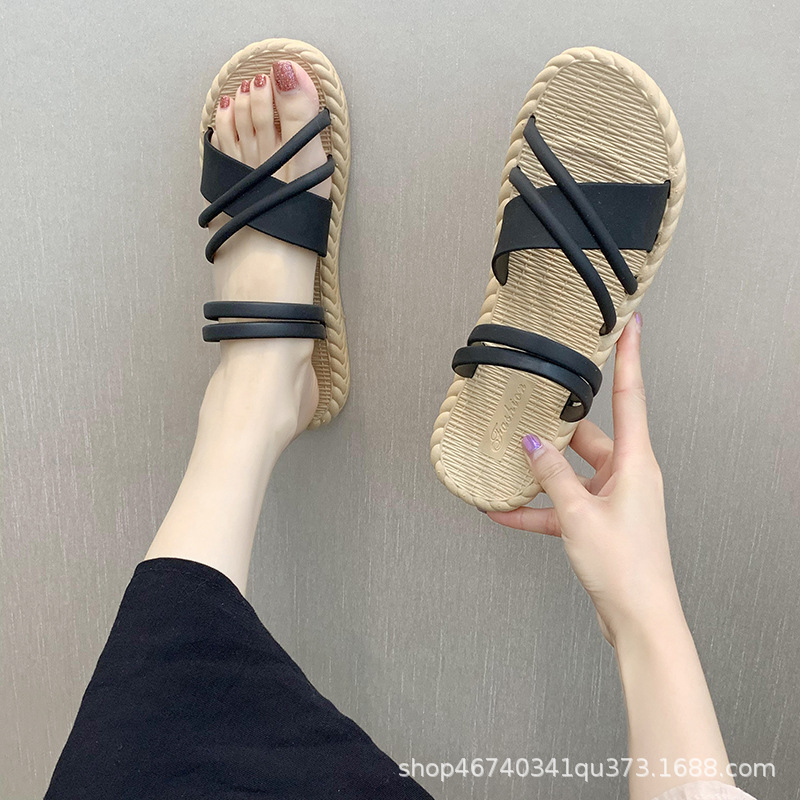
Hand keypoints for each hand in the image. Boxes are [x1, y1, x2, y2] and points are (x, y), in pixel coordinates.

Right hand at [487, 314, 684, 644]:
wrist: (639, 620)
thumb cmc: (625, 567)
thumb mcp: (578, 515)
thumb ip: (551, 475)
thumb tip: (531, 443)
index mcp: (635, 462)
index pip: (631, 396)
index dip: (630, 357)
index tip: (630, 325)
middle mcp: (628, 474)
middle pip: (588, 436)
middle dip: (554, 429)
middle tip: (530, 407)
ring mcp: (615, 498)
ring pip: (570, 472)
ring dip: (539, 475)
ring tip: (504, 466)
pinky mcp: (601, 521)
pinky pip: (564, 505)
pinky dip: (537, 509)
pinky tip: (504, 511)